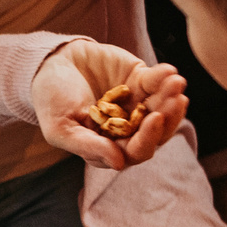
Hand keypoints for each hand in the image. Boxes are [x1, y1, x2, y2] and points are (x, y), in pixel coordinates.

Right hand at [33, 41, 188, 169]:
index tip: (155, 118)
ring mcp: (136, 105)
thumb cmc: (51, 100)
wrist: (50, 63)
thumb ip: (89, 146)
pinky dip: (164, 77)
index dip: (148, 138)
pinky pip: (157, 82)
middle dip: (169, 117)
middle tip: (176, 100)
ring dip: (171, 97)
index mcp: (108, 147)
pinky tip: (169, 70)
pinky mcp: (140, 81)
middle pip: (157, 131)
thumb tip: (119, 163)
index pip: (135, 151)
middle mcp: (127, 129)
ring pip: (162, 107)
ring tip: (176, 82)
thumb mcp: (61, 128)